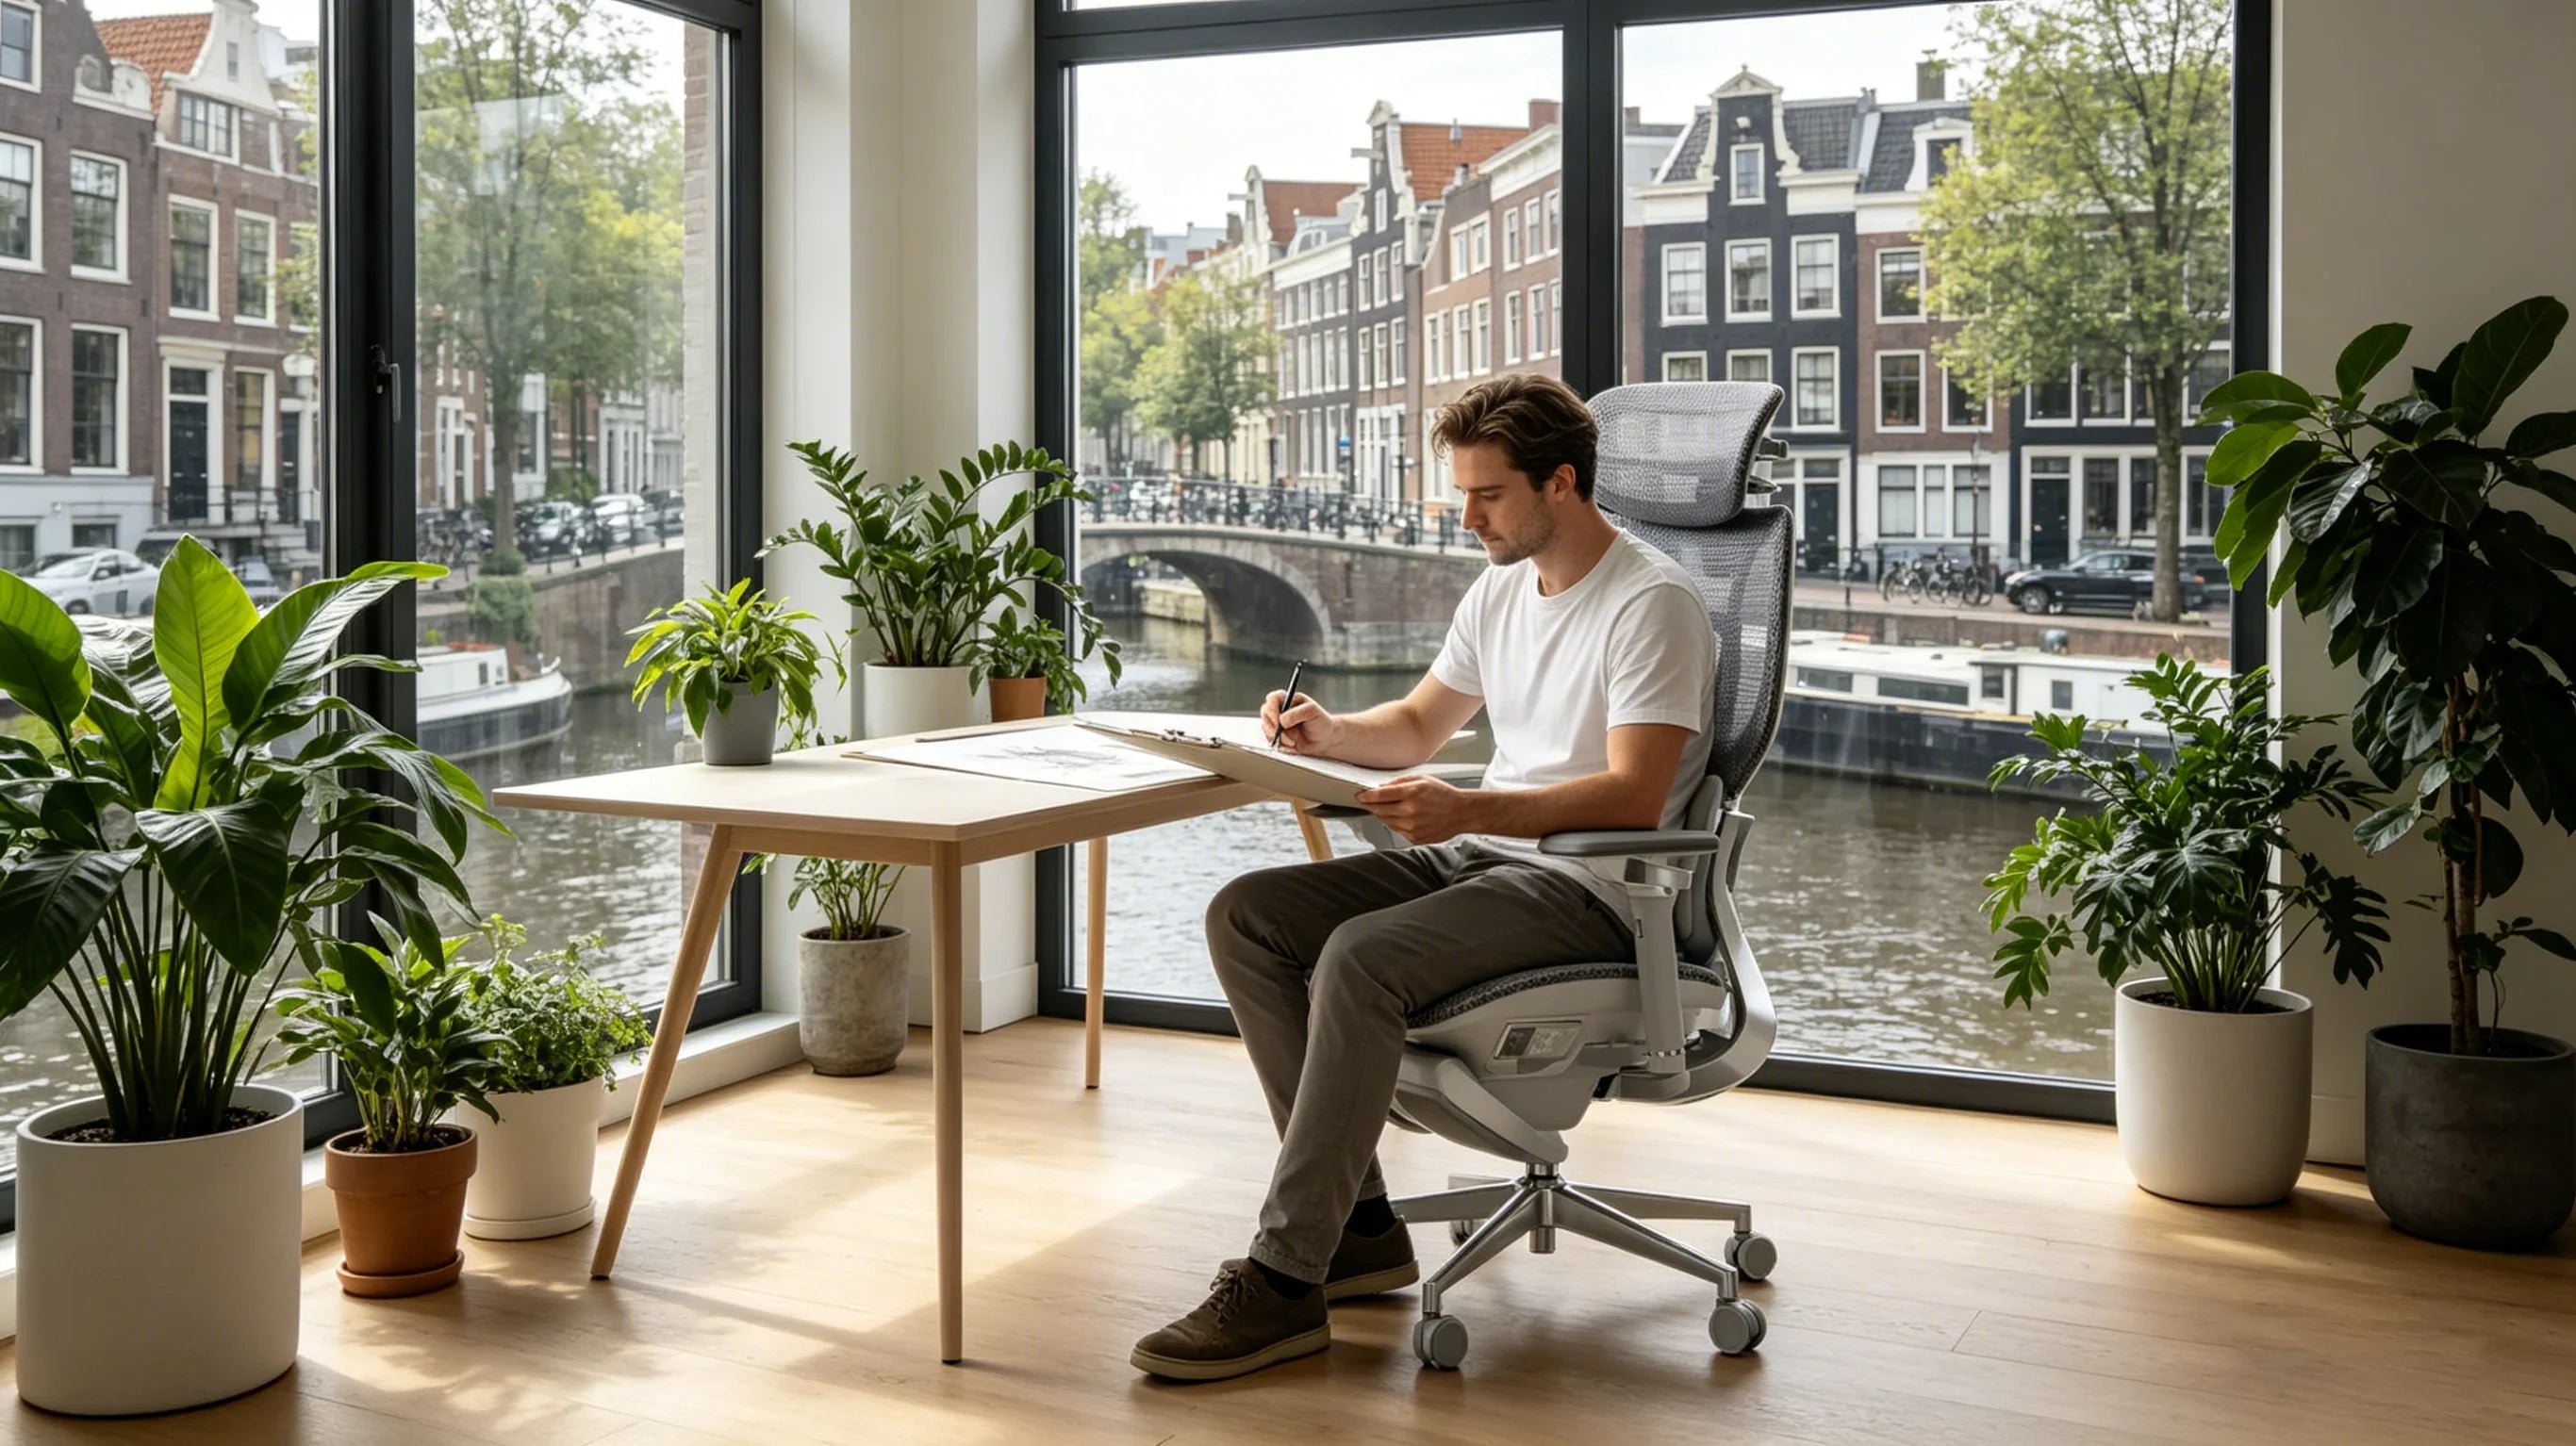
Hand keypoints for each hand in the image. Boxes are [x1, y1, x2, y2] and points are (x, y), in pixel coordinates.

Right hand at [1263, 689, 1340, 754]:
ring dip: (1279, 737)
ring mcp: (1276, 723)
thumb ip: (1297, 713)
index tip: (1278, 719)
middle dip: (1274, 726)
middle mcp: (1279, 710)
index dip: (1272, 708)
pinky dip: (1280, 744)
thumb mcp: (1312, 712)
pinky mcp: (1276, 736)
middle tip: (1284, 734)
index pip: (1272, 698)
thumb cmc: (1320, 722)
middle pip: (1265, 713)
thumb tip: (1282, 720)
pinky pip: (1270, 740)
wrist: (1324, 740)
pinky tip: (1291, 745)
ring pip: (1266, 728)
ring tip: (1294, 741)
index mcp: (1287, 699)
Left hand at [1355, 775, 1481, 845]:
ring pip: (1386, 822)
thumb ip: (1399, 782)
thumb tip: (1381, 787)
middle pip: (1379, 810)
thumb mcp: (1422, 779)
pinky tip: (1404, 817)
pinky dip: (1395, 824)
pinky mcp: (1415, 838)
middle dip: (1372, 805)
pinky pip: (1396, 830)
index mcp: (1411, 793)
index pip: (1379, 796)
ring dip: (1383, 815)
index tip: (1360, 795)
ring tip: (1390, 808)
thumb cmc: (1443, 795)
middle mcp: (1410, 811)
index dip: (1366, 796)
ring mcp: (1412, 827)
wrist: (1461, 813)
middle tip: (1370, 801)